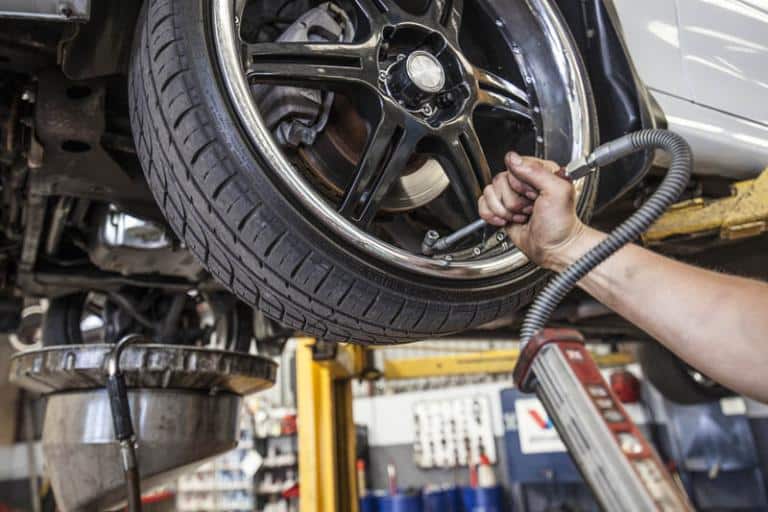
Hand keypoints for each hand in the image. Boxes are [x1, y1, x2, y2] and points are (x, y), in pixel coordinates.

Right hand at [478, 152, 585, 268]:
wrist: (555, 248)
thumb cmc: (561, 224)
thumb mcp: (557, 191)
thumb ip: (536, 171)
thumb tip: (512, 159)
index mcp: (540, 171)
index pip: (514, 166)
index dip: (521, 184)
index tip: (534, 196)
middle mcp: (524, 181)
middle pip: (499, 180)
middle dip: (513, 200)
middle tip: (529, 209)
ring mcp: (511, 196)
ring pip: (489, 192)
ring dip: (504, 210)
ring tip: (520, 216)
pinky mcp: (502, 209)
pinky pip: (483, 204)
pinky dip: (491, 215)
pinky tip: (506, 220)